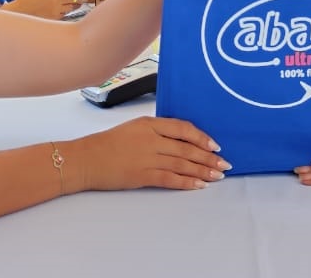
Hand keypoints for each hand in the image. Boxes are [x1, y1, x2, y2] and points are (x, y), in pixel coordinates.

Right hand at [72, 117, 228, 190]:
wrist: (86, 159)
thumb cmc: (107, 144)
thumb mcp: (134, 128)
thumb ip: (156, 132)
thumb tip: (181, 141)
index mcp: (150, 124)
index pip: (184, 128)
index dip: (202, 137)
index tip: (215, 145)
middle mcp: (152, 139)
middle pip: (187, 148)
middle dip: (209, 157)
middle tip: (224, 164)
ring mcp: (148, 157)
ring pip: (183, 164)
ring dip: (203, 171)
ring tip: (217, 176)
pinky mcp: (143, 175)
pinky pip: (171, 179)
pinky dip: (187, 182)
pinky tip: (199, 185)